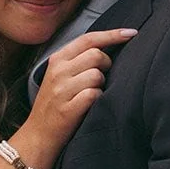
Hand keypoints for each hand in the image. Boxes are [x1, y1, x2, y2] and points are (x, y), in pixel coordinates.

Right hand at [27, 28, 136, 149]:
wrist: (38, 135)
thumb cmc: (54, 105)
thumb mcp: (59, 76)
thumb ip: (77, 60)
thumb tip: (106, 48)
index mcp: (57, 60)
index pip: (88, 39)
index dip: (112, 35)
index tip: (131, 33)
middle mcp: (58, 72)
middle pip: (96, 55)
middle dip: (106, 65)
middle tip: (101, 78)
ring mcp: (62, 90)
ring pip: (97, 75)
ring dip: (101, 85)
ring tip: (91, 94)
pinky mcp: (68, 109)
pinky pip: (94, 95)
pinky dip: (97, 99)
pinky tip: (90, 105)